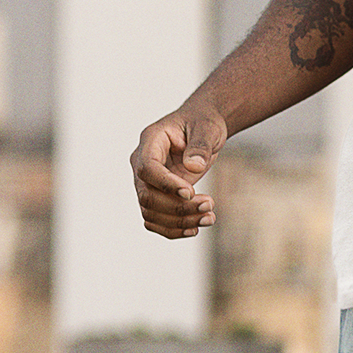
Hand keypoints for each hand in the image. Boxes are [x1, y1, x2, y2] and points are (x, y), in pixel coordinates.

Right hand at [130, 105, 226, 239]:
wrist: (202, 130)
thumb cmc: (202, 123)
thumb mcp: (207, 128)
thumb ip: (200, 146)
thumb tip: (193, 166)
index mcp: (150, 141)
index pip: (147, 168)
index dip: (166, 184)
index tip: (190, 192)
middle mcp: (142, 163)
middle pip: (147, 195)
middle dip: (178, 207)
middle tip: (209, 205)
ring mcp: (147, 182)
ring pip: (150, 212)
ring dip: (179, 222)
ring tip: (209, 217)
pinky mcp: (156, 196)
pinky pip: (155, 220)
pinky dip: (173, 229)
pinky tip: (195, 228)